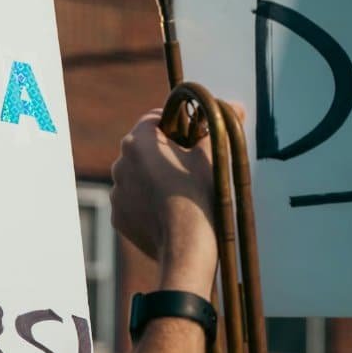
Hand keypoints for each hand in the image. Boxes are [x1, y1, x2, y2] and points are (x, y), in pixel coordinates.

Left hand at [109, 107, 238, 294]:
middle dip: (165, 153)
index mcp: (137, 141)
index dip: (176, 124)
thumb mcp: (213, 156)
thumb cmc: (200, 195)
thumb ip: (218, 127)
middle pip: (144, 149)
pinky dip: (148, 204)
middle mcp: (119, 164)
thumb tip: (235, 106)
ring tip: (181, 193)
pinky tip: (169, 212)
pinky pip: (133, 203)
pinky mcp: (118, 216)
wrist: (186, 246)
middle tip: (191, 165)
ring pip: (137, 177)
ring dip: (154, 179)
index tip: (193, 135)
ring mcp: (116, 191)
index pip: (154, 120)